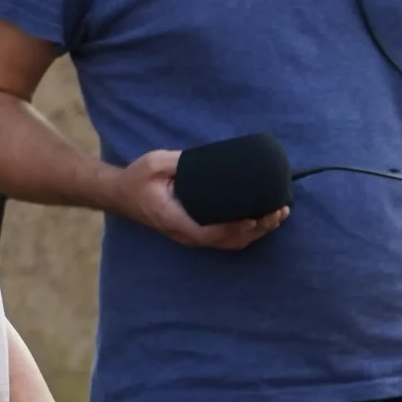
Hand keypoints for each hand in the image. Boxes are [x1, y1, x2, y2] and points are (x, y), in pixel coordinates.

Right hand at [109, 149, 286, 250]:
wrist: (122, 195)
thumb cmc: (137, 179)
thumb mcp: (153, 164)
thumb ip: (176, 161)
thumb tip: (204, 159)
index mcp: (176, 220)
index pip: (210, 233)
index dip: (236, 229)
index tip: (256, 217)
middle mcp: (186, 234)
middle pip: (228, 241)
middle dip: (257, 228)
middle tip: (279, 211)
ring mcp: (192, 236)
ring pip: (230, 243)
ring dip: (257, 232)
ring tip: (278, 215)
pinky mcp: (197, 231)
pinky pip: (226, 238)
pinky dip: (248, 232)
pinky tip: (263, 220)